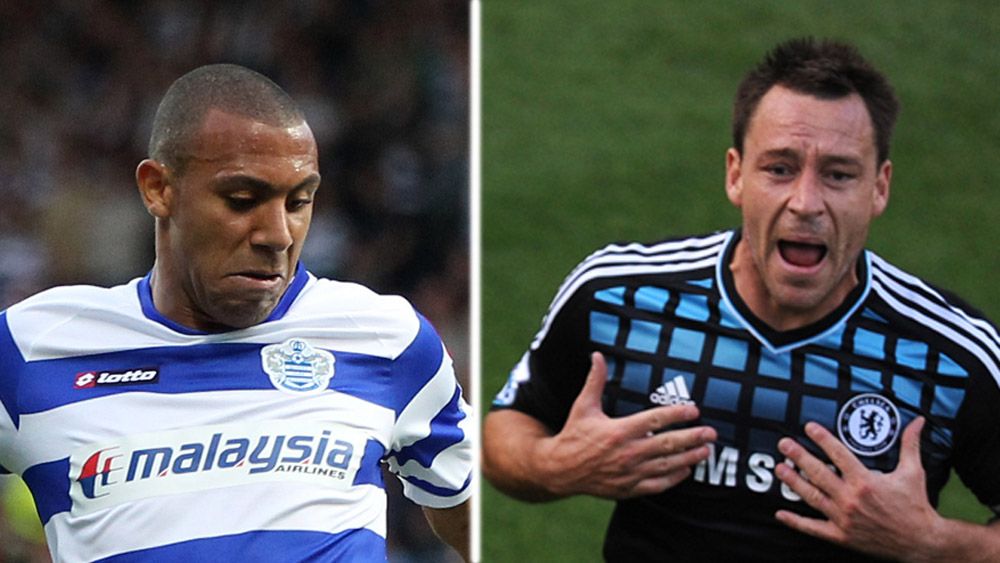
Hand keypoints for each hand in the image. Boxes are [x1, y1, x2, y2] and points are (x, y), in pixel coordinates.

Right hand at [537, 352, 715, 498]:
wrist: (561, 469)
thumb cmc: (574, 435)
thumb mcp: (583, 406)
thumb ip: (595, 381)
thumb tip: (597, 355)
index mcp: (619, 431)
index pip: (655, 420)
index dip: (677, 414)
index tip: (695, 410)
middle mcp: (628, 453)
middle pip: (668, 444)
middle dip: (693, 438)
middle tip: (711, 433)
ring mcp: (630, 473)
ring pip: (667, 466)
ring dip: (689, 458)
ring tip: (706, 451)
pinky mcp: (629, 488)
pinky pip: (658, 485)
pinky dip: (674, 478)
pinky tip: (686, 470)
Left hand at [774, 417, 943, 560]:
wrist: (920, 542)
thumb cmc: (916, 507)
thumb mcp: (913, 472)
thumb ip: (910, 445)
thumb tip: (918, 422)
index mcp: (866, 481)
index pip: (838, 454)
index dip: (822, 439)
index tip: (809, 427)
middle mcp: (851, 499)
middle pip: (818, 473)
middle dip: (799, 457)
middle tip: (784, 445)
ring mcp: (844, 518)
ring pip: (812, 497)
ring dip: (793, 482)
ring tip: (780, 469)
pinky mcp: (841, 536)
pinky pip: (813, 528)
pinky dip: (796, 522)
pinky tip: (781, 514)